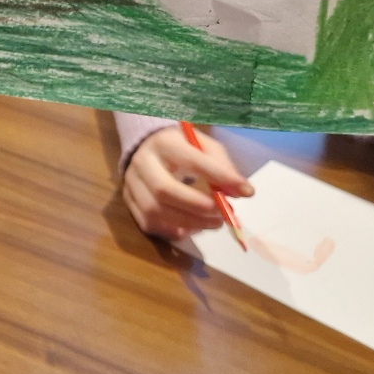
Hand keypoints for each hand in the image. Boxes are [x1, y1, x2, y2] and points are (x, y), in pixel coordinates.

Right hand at [122, 126, 252, 241]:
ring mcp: (131, 183)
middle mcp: (142, 162)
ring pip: (154, 211)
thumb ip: (223, 167)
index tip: (245, 192)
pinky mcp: (128, 201)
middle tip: (222, 214)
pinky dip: (172, 231)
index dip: (219, 178)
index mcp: (163, 142)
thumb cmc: (183, 148)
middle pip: (164, 190)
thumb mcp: (205, 147)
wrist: (147, 146)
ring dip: (188, 223)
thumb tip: (242, 192)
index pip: (192, 160)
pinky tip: (191, 228)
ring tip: (212, 223)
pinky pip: (147, 224)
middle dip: (197, 207)